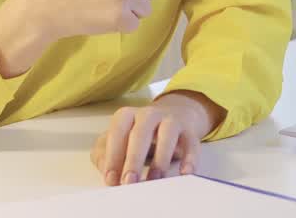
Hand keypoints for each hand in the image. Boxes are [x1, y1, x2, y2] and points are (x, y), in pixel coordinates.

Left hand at [90, 92, 219, 185]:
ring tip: (154, 178)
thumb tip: (106, 169)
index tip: (111, 178)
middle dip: (134, 158)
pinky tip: (185, 172)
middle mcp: (148, 114)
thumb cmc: (139, 133)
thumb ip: (104, 152)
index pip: (117, 133)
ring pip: (167, 134)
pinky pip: (191, 143)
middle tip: (129, 181)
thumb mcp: (118, 139)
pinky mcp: (189, 131)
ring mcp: (171, 120)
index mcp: (127, 115)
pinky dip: (190, 158)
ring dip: (160, 158)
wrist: (174, 114)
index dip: (113, 156)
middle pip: (140, 133)